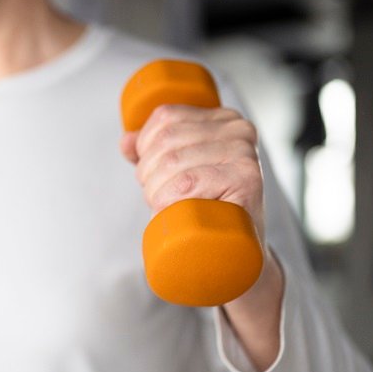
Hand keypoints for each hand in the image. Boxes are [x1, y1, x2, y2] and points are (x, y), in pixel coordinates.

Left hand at [119, 104, 282, 369]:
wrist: (239, 255)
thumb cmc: (207, 211)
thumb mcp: (181, 173)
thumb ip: (154, 151)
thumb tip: (125, 142)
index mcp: (223, 119)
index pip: (165, 117)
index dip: (145, 146)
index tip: (151, 174)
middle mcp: (239, 131)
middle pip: (165, 140)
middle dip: (148, 175)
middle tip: (159, 199)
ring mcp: (246, 156)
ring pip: (172, 163)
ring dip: (156, 192)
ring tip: (168, 208)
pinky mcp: (247, 182)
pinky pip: (188, 182)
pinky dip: (169, 200)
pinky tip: (175, 211)